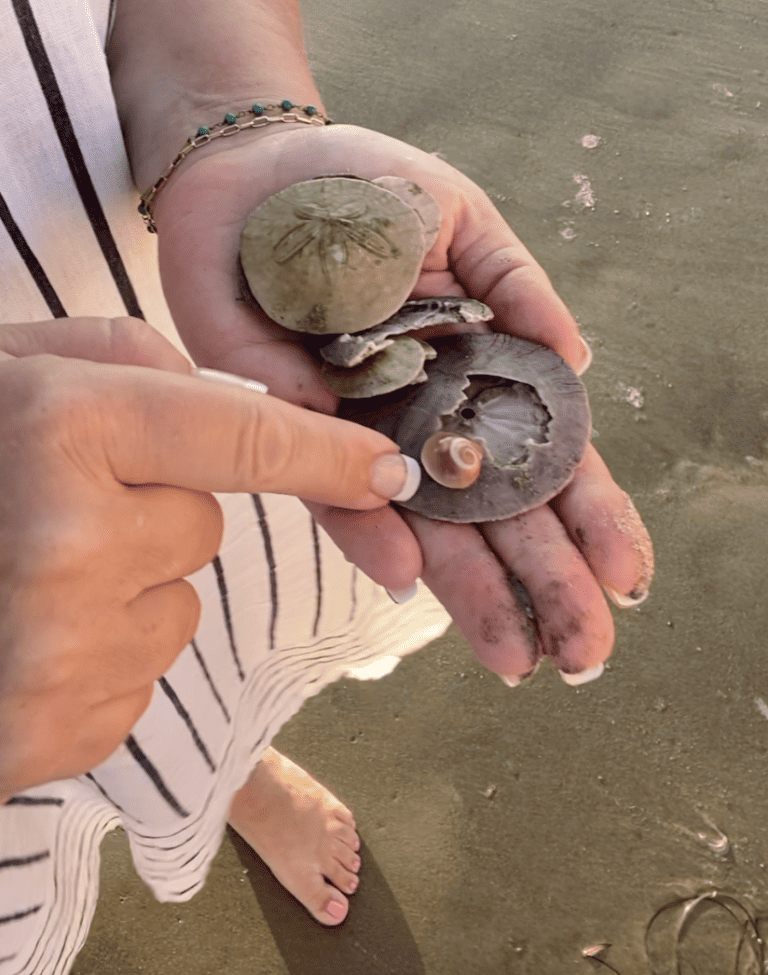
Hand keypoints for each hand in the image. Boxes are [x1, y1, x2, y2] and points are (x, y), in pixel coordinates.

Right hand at [0, 316, 414, 799]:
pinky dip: (97, 651)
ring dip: (121, 587)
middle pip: (201, 526)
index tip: (390, 472)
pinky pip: (136, 670)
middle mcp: (74, 546)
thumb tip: (235, 405)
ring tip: (20, 575)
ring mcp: (67, 654)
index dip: (325, 454)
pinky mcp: (64, 730)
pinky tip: (18, 634)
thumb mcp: (3, 370)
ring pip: (173, 603)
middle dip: (150, 512)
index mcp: (61, 432)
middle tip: (48, 510)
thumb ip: (121, 362)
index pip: (241, 438)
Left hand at [152, 123, 653, 683]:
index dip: (587, 516)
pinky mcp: (284, 422)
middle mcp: (422, 414)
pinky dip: (366, 530)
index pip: (544, 456)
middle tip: (585, 656)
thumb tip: (581, 361)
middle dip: (544, 582)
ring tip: (516, 658)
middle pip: (494, 510)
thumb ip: (517, 286)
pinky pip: (326, 486)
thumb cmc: (363, 185)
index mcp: (475, 371)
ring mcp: (356, 427)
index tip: (625, 578)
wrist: (253, 170)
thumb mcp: (459, 216)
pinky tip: (409, 577)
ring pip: (423, 522)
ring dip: (471, 589)